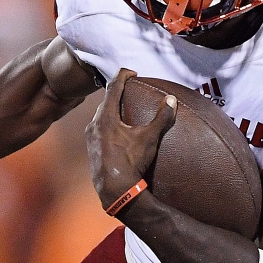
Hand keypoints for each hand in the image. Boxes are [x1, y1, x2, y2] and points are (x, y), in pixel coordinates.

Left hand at [85, 68, 176, 211]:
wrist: (115, 190)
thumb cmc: (131, 162)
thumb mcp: (149, 138)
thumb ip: (161, 118)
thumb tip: (172, 101)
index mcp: (106, 117)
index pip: (113, 88)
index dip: (122, 76)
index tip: (132, 72)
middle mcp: (94, 124)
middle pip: (105, 101)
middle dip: (117, 93)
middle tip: (130, 89)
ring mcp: (90, 137)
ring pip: (101, 116)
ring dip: (112, 110)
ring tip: (124, 110)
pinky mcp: (91, 148)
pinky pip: (99, 128)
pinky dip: (109, 124)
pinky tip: (118, 132)